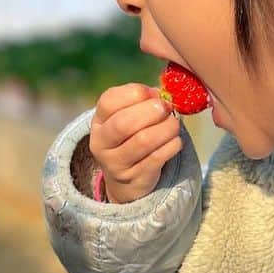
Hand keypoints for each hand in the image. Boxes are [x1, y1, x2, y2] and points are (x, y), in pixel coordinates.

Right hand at [89, 83, 183, 203]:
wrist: (126, 179)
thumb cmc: (131, 138)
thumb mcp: (127, 117)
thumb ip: (141, 101)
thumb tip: (161, 95)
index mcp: (98, 121)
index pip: (108, 101)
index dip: (134, 93)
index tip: (153, 93)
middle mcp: (101, 143)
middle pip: (123, 123)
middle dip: (150, 111)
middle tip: (166, 107)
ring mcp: (116, 164)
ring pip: (143, 140)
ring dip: (165, 127)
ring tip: (174, 124)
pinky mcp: (135, 178)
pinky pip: (157, 157)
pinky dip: (172, 145)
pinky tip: (175, 140)